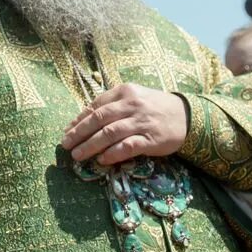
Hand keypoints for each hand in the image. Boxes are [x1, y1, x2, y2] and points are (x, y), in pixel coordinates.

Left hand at [61, 83, 189, 165]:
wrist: (186, 115)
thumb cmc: (154, 106)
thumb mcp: (134, 97)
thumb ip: (112, 105)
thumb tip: (84, 119)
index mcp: (125, 92)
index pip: (97, 105)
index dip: (80, 119)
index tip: (67, 130)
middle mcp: (132, 105)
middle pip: (100, 119)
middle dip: (80, 133)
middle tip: (66, 144)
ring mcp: (142, 122)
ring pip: (110, 133)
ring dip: (91, 145)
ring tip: (78, 155)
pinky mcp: (152, 139)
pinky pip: (128, 146)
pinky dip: (113, 153)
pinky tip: (102, 160)